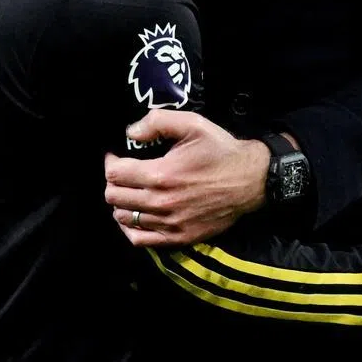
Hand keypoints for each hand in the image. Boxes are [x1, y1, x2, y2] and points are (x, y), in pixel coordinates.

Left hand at [105, 111, 268, 247]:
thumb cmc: (220, 150)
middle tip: (122, 171)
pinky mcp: (178, 237)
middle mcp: (161, 202)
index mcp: (161, 174)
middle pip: (114, 197)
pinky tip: (134, 216)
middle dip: (113, 181)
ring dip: (120, 203)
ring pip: (123, 218)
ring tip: (130, 191)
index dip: (110, 161)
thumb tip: (130, 132)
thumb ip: (158, 122)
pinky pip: (140, 239)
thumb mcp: (193, 124)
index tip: (115, 155)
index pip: (115, 173)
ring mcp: (168, 224)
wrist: (250, 180)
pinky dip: (129, 228)